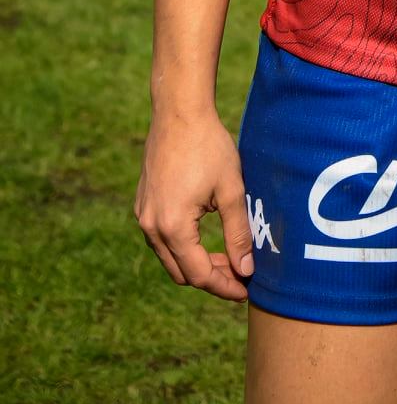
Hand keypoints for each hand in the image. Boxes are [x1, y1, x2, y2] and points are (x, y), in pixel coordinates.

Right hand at [135, 109, 252, 301]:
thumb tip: (245, 270)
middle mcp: (152, 227)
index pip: (199, 274)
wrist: (179, 112)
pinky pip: (162, 240)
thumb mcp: (231, 190)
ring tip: (228, 256)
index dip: (225, 287)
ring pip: (170, 258)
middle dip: (212, 277)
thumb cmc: (208, 146)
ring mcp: (144, 216)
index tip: (246, 292)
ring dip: (197, 262)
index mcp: (173, 227)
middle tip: (241, 272)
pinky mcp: (143, 205)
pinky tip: (206, 237)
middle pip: (182, 272)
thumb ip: (238, 233)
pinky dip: (183, 246)